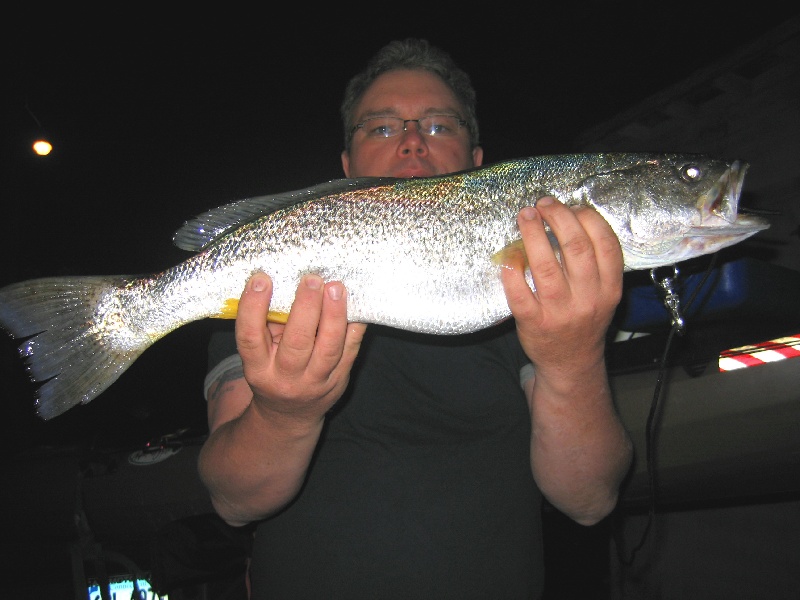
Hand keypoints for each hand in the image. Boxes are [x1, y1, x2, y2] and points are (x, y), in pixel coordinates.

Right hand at [235, 272, 366, 423]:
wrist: (289, 415)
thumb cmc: (272, 372)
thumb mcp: (260, 354)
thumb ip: (268, 324)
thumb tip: (286, 282)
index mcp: (258, 369)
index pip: (250, 338)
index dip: (253, 307)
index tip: (262, 279)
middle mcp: (286, 378)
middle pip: (297, 342)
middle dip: (306, 308)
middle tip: (312, 280)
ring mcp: (316, 382)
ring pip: (329, 348)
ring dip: (335, 315)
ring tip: (336, 288)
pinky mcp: (340, 380)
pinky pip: (351, 350)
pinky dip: (354, 326)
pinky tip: (356, 305)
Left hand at [500, 197, 622, 377]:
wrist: (571, 364)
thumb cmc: (584, 320)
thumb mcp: (603, 295)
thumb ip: (595, 263)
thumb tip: (570, 218)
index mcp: (609, 288)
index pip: (605, 243)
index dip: (587, 217)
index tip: (571, 205)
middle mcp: (588, 299)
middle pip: (575, 247)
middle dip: (558, 217)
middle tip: (542, 204)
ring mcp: (560, 312)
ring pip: (545, 265)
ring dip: (532, 234)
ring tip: (525, 216)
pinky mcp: (534, 323)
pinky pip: (519, 292)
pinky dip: (512, 269)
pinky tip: (509, 255)